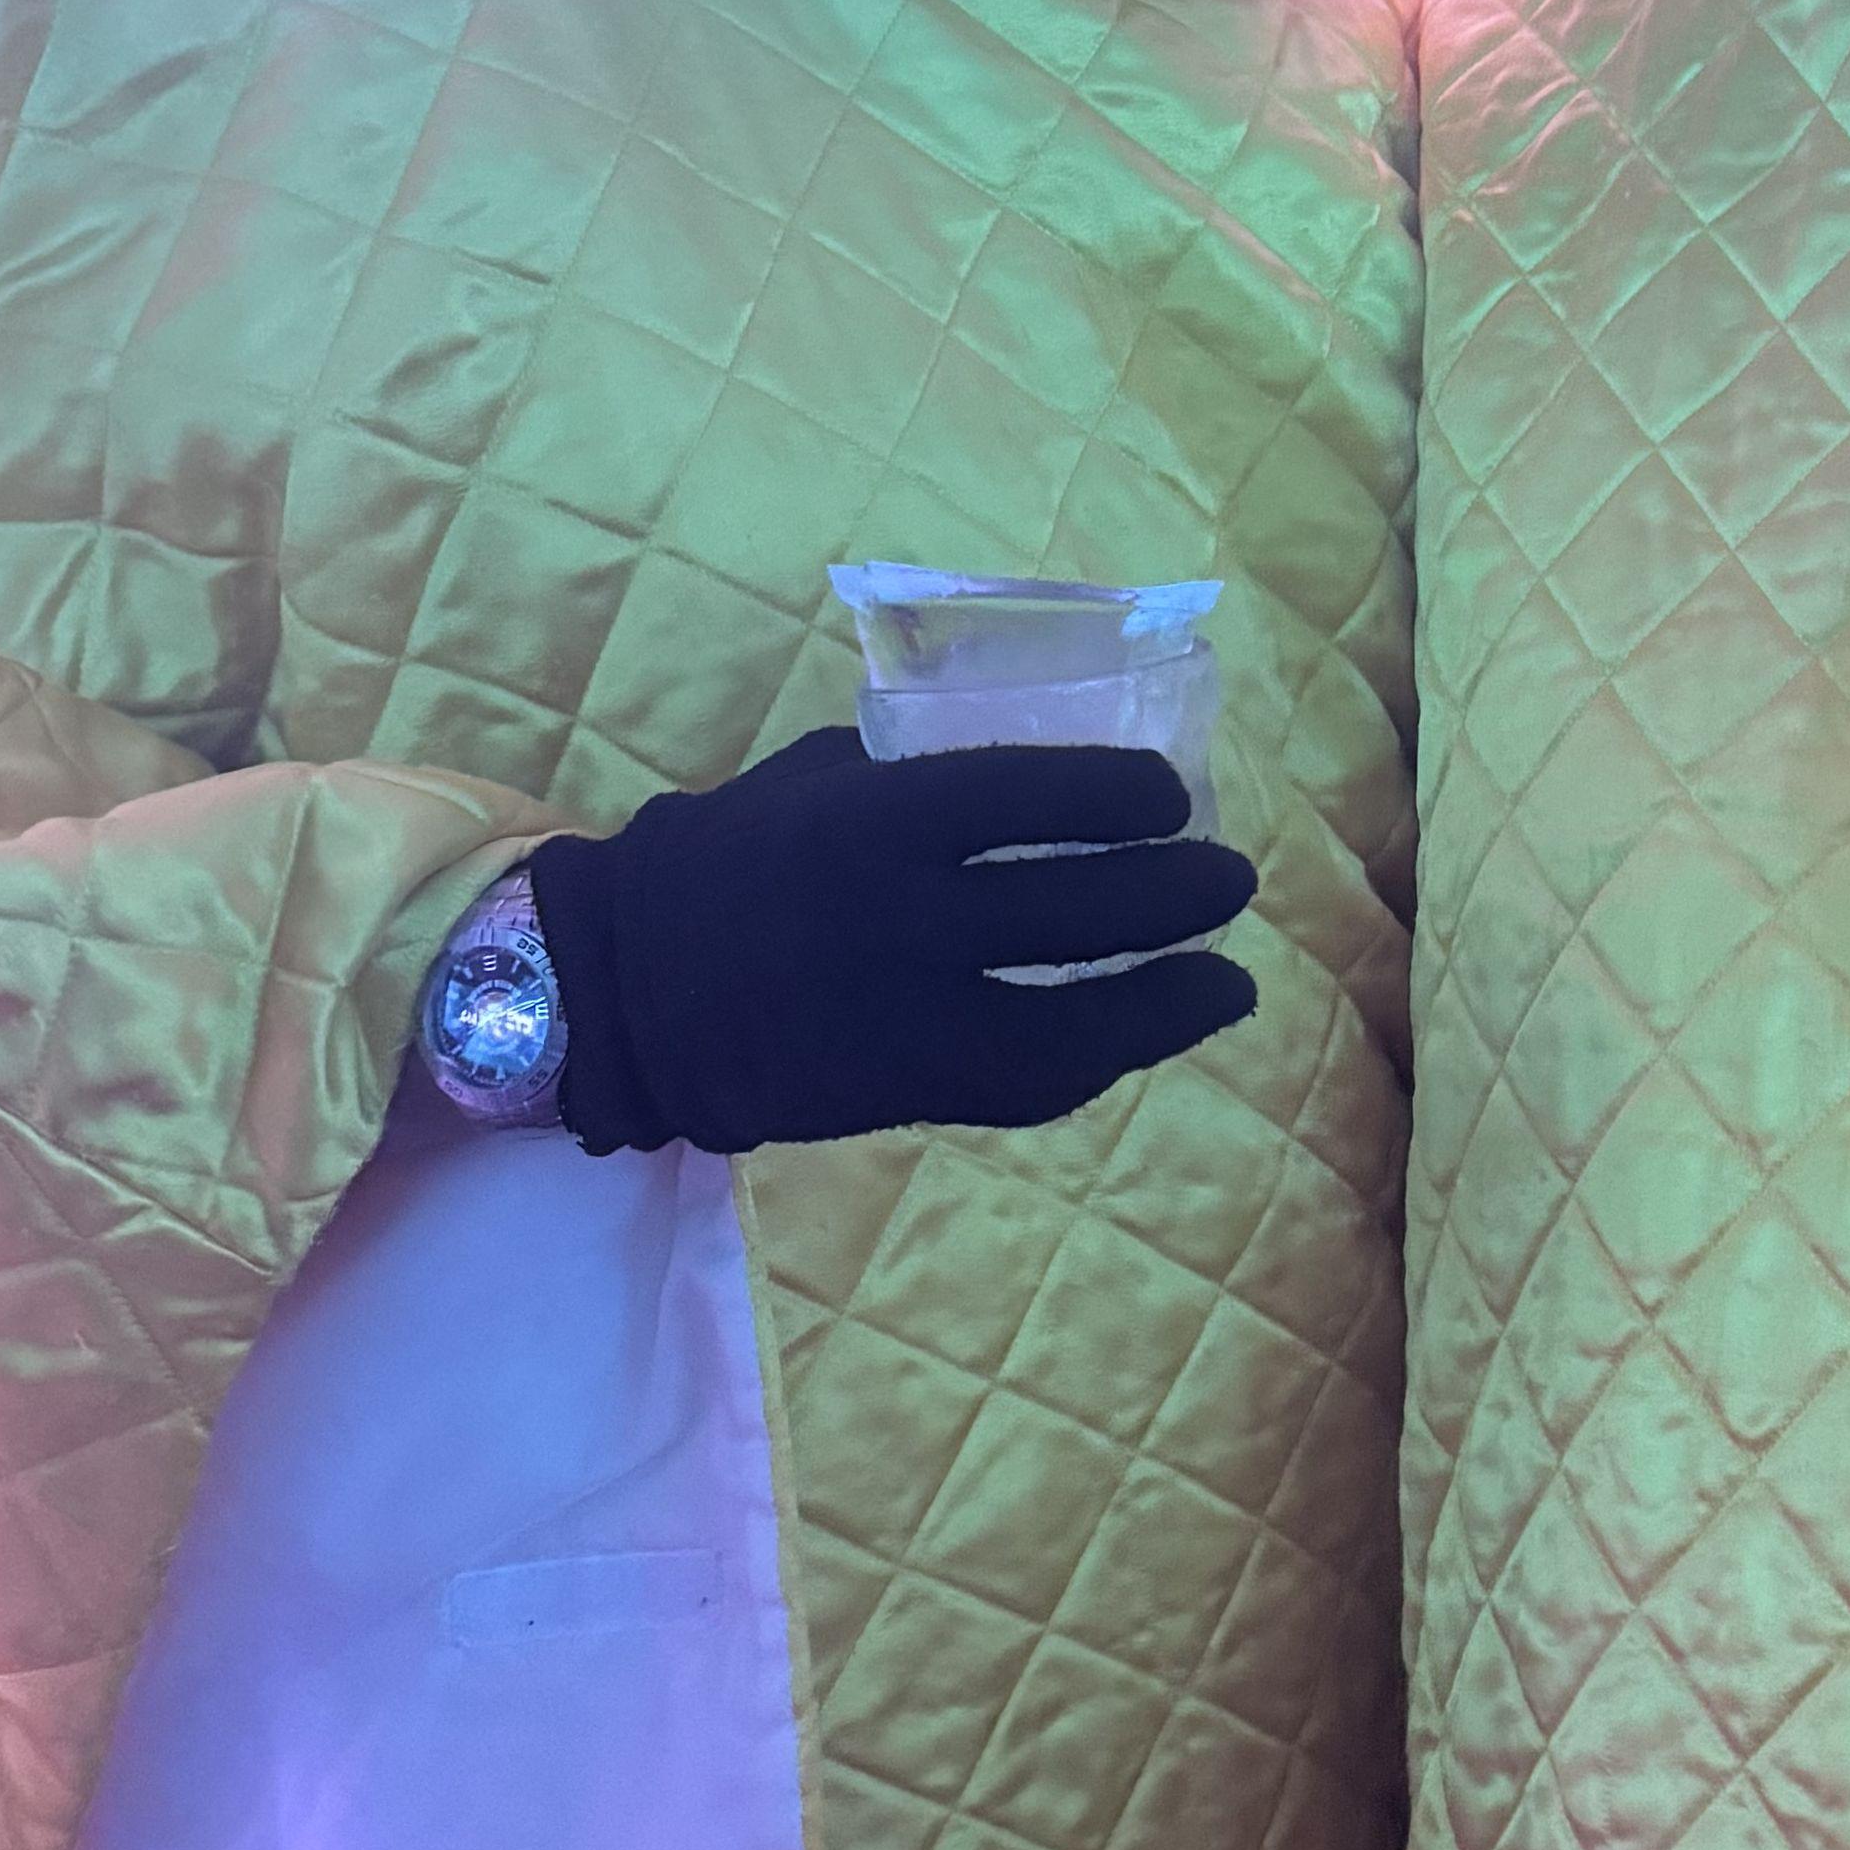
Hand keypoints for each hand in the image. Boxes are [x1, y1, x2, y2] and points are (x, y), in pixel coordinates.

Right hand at [527, 728, 1255, 1154]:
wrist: (620, 994)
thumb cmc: (722, 862)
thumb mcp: (811, 781)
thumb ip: (913, 772)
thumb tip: (1035, 758)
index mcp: (875, 821)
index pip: (1031, 797)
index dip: (1121, 797)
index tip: (1172, 796)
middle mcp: (900, 919)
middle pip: (1078, 909)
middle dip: (1176, 897)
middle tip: (1229, 881)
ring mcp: (904, 1016)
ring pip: (1074, 1020)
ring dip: (1168, 1003)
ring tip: (1228, 981)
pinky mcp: (898, 1091)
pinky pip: (1025, 1085)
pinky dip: (1098, 1062)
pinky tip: (1147, 1036)